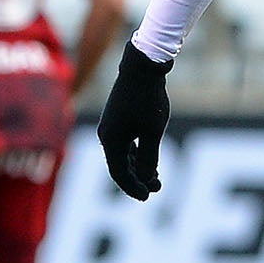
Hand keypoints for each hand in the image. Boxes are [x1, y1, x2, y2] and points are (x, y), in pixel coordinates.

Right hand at [97, 41, 173, 197]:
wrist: (141, 66)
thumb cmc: (147, 98)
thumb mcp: (152, 131)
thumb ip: (148, 156)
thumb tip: (145, 177)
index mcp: (110, 140)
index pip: (119, 173)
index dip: (133, 187)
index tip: (148, 196)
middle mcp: (106, 135)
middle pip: (119, 166)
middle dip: (138, 179)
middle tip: (157, 188)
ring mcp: (111, 126)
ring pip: (122, 154)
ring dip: (138, 167)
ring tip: (157, 178)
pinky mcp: (117, 118)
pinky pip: (124, 143)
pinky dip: (135, 154)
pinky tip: (148, 159)